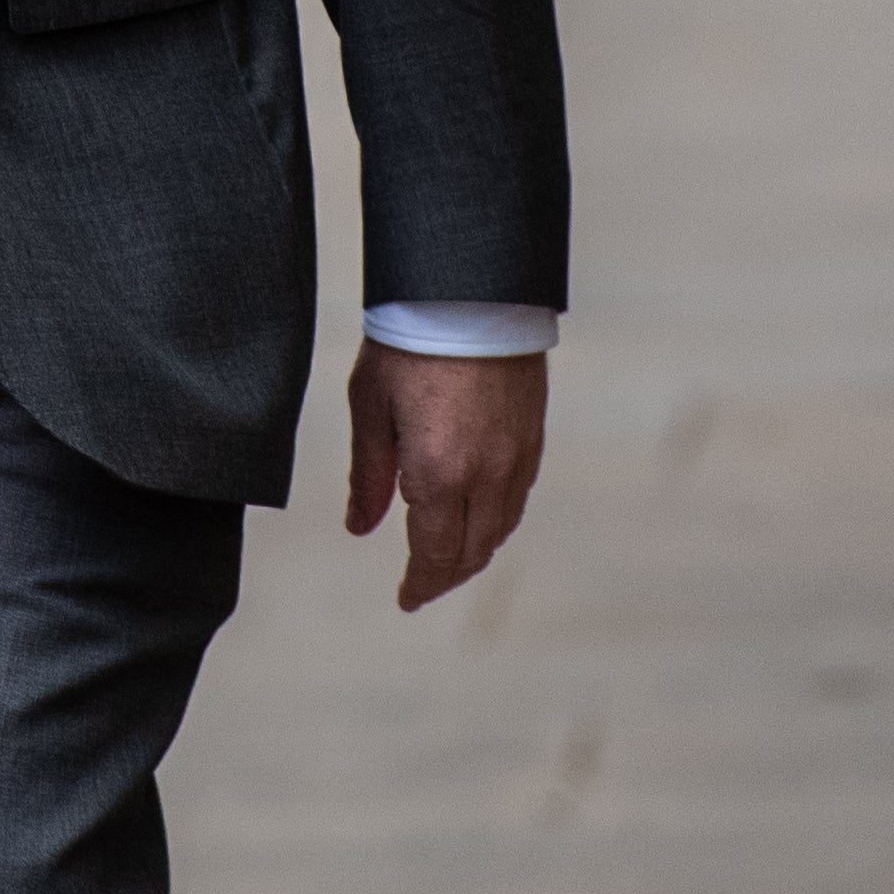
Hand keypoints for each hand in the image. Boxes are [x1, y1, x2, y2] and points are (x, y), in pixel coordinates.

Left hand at [344, 342, 544, 610]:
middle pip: (472, 552)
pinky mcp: (533, 440)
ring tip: (445, 558)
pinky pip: (517, 499)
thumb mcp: (369, 407)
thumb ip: (366, 475)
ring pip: (500, 530)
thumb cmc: (409, 343)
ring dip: (473, 552)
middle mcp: (485, 477)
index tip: (407, 598)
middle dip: (445, 575)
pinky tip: (477, 517)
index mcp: (438, 474)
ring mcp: (516, 460)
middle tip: (422, 585)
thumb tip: (360, 527)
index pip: (434, 554)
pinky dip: (496, 521)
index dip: (421, 584)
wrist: (468, 295)